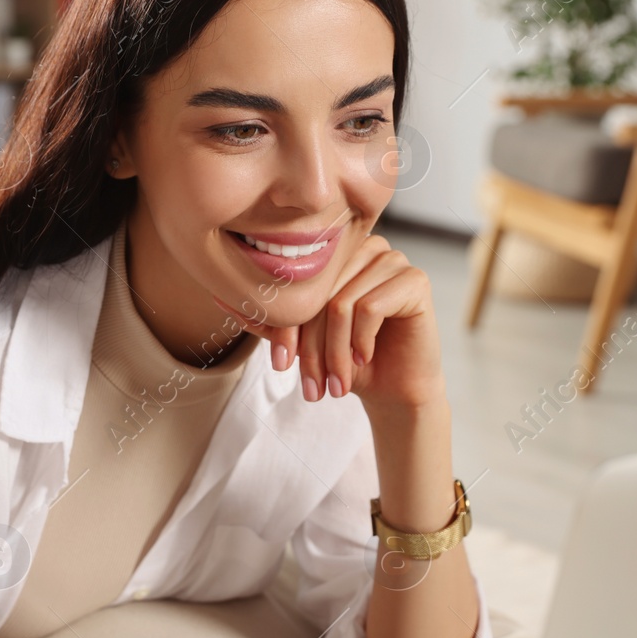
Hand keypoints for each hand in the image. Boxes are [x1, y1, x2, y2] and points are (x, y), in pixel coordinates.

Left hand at [215, 233, 444, 409]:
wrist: (394, 389)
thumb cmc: (347, 360)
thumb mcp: (301, 340)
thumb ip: (267, 318)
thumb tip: (221, 297)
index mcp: (336, 253)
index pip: (297, 282)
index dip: (285, 326)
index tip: (280, 364)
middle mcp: (364, 247)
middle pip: (319, 294)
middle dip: (310, 347)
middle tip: (310, 386)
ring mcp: (392, 259)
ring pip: (342, 303)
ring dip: (335, 352)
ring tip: (337, 381)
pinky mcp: (415, 279)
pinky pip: (371, 306)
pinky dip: (361, 341)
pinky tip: (364, 358)